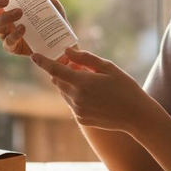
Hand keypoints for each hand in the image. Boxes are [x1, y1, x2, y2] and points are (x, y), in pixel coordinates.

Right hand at [0, 0, 66, 57]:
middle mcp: (1, 17)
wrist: (63, 41)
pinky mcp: (13, 47)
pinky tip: (22, 28)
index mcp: (4, 4)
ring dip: (5, 17)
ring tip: (20, 12)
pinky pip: (8, 42)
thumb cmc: (51, 17)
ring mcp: (6, 33)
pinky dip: (14, 35)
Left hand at [31, 47, 159, 133]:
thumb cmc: (125, 88)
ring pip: (64, 93)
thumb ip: (86, 59)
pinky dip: (77, 96)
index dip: (43, 62)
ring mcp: (78, 111)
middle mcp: (77, 98)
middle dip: (63, 72)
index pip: (55, 70)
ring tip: (91, 82)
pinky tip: (95, 96)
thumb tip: (68, 51)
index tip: (34, 56)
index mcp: (83, 83)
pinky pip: (72, 104)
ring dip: (70, 85)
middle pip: (58, 81)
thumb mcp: (108, 68)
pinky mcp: (81, 119)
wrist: (136, 116)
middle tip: (79, 67)